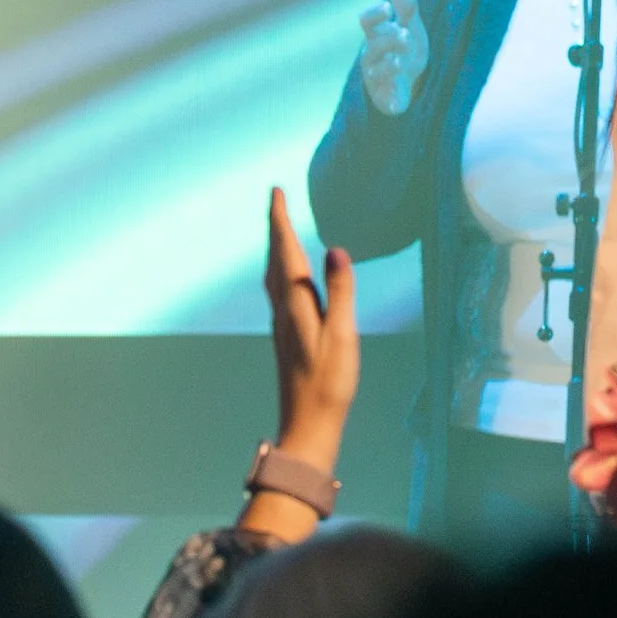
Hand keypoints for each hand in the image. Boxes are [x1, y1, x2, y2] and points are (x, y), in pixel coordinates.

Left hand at [264, 184, 357, 466]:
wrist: (308, 425)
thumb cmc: (329, 383)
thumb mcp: (342, 336)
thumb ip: (341, 293)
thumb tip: (335, 249)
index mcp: (294, 305)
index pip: (284, 252)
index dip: (280, 221)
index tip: (276, 191)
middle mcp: (282, 310)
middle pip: (274, 259)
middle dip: (275, 227)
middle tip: (278, 199)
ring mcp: (282, 324)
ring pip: (274, 275)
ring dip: (277, 247)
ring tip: (282, 227)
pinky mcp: (286, 335)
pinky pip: (279, 289)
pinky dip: (282, 268)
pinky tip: (289, 276)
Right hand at [359, 0, 427, 117]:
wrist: (411, 84)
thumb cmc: (406, 50)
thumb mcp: (410, 25)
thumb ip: (405, 3)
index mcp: (377, 35)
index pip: (366, 21)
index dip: (374, 14)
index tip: (387, 8)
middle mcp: (372, 56)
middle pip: (373, 46)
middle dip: (388, 40)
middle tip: (405, 35)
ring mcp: (377, 77)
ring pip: (376, 70)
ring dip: (388, 65)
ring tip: (400, 61)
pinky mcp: (386, 98)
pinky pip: (386, 99)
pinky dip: (391, 99)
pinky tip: (397, 99)